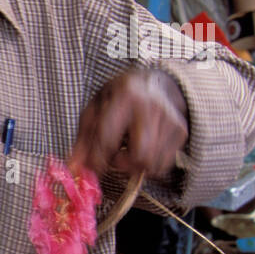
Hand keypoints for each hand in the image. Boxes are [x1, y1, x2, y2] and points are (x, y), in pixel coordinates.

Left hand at [69, 69, 187, 178]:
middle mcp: (151, 107)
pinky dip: (149, 165)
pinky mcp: (180, 131)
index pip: (109, 138)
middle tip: (114, 158)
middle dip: (122, 165)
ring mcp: (170, 120)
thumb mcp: (95, 109)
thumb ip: (83, 140)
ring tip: (127, 150)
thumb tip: (74, 168)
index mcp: (125, 97)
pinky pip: (164, 164)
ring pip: (152, 164)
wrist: (153, 82)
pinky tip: (142, 148)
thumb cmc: (119, 96)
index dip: (97, 161)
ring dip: (135, 166)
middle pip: (140, 156)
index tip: (89, 171)